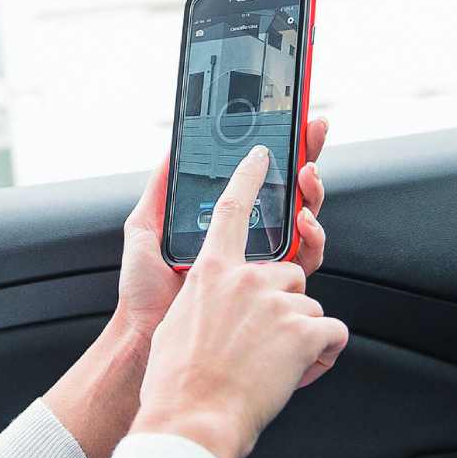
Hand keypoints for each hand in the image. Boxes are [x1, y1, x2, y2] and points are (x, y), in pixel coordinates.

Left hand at [115, 117, 331, 339]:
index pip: (259, 183)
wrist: (148, 336)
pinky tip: (302, 222)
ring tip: (304, 176)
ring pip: (305, 221)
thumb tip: (170, 153)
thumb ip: (158, 193)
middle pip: (290, 194)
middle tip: (310, 136)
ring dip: (312, 193)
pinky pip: (306, 259)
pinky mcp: (274, 293)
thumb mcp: (144, 231)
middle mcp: (250, 243)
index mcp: (224, 226)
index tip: (295, 121)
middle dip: (308, 159)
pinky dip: (312, 237)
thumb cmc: (144, 292)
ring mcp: (264, 266)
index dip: (280, 152)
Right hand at [130, 144, 350, 457]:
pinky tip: (302, 370)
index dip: (253, 175)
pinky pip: (332, 331)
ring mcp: (278, 301)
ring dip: (299, 334)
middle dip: (285, 301)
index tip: (266, 152)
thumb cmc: (176, 383)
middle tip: (262, 336)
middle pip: (289, 269)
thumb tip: (215, 302)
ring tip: (271, 365)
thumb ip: (203, 299)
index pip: (236, 206)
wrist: (191, 421)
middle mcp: (246, 278)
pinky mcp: (305, 330)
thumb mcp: (176, 323)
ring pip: (308, 304)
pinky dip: (323, 354)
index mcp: (210, 271)